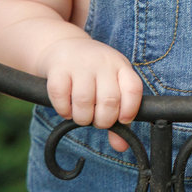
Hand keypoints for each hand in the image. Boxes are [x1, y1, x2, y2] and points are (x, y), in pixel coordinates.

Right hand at [39, 36, 143, 151]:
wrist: (64, 45)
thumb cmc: (93, 73)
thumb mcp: (111, 85)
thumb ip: (118, 116)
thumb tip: (121, 147)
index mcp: (120, 66)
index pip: (133, 89)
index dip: (130, 110)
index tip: (121, 120)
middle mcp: (102, 62)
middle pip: (109, 100)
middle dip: (103, 120)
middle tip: (96, 120)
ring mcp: (80, 63)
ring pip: (84, 100)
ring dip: (82, 118)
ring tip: (81, 115)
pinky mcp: (58, 68)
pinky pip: (60, 97)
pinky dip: (63, 110)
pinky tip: (66, 108)